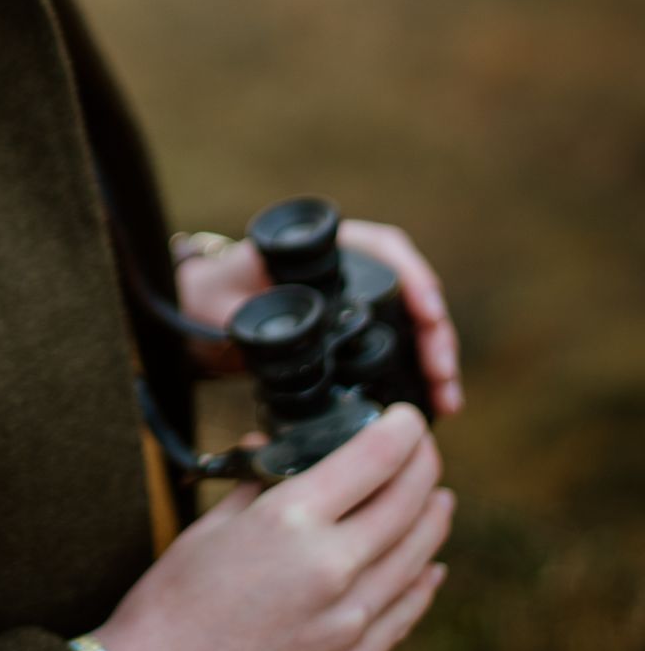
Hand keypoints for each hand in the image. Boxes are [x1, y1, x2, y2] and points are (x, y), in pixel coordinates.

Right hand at [92, 402, 452, 650]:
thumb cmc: (174, 596)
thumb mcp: (211, 523)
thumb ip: (256, 483)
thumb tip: (272, 447)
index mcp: (291, 520)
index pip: (372, 459)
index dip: (401, 430)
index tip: (408, 416)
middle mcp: (331, 566)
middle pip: (406, 504)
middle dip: (424, 468)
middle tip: (426, 450)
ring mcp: (348, 620)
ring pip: (417, 558)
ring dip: (433, 521)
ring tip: (441, 499)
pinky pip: (404, 614)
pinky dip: (424, 584)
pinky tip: (431, 567)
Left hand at [174, 221, 463, 417]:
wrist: (202, 317)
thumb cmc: (212, 296)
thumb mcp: (224, 299)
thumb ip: (246, 310)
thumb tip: (279, 332)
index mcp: (321, 249)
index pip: (382, 247)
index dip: (412, 275)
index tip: (427, 310)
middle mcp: (348, 271)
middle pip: (409, 292)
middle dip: (434, 332)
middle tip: (442, 374)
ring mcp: (358, 304)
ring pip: (411, 324)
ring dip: (434, 359)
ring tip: (448, 399)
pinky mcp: (358, 335)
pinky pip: (399, 348)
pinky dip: (417, 373)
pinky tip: (433, 403)